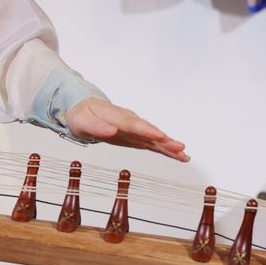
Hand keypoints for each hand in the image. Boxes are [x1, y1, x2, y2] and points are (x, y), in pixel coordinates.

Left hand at [64, 98, 188, 161]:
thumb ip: (96, 127)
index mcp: (115, 116)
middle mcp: (129, 120)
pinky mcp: (136, 136)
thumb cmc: (82, 115)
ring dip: (169, 145)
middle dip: (164, 139)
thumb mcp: (82, 121)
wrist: (84, 109)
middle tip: (179, 147)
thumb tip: (111, 131)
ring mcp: (134, 128)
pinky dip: (165, 149)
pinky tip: (178, 156)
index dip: (146, 130)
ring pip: (154, 137)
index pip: (133, 124)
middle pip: (148, 130)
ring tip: (183, 154)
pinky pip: (153, 143)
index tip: (160, 137)